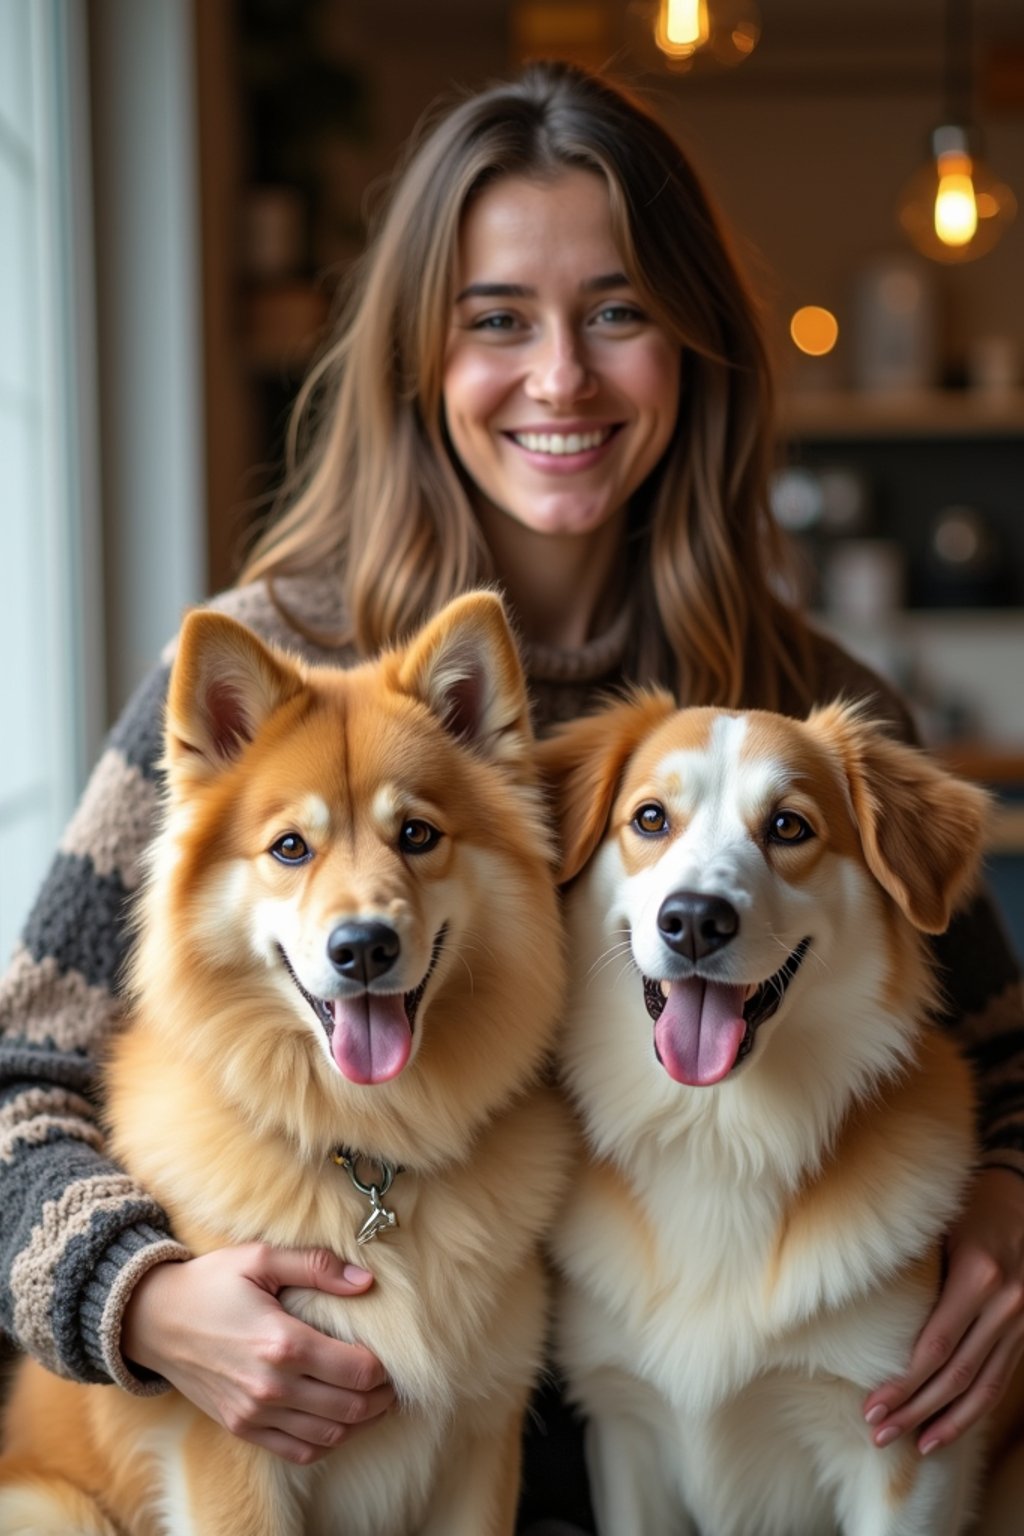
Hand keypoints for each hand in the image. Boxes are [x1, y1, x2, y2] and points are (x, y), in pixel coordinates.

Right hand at [121, 1244, 395, 1463]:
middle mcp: (271, 1386)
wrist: (153, 1320)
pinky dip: (326, 1442)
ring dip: (359, 1422)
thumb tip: (365, 1280)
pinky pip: (298, 1451)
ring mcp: (255, 1413)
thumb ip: (316, 1267)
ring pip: (329, 1434)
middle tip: (392, 1383)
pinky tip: (337, 1421)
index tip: (391, 1357)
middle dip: (381, 1398)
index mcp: (282, 1342)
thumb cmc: (209, 1283)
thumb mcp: (260, 1258)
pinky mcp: (242, 1427)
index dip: (384, 1368)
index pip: (356, 1370)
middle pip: (350, 1407)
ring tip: (372, 1402)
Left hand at [863, 1167, 1023, 1454]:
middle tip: (878, 1431)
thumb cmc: (971, 1203)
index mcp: (979, 1274)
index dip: (904, 1382)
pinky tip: (947, 1430)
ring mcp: (1020, 1323)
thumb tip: (853, 1292)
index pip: (936, 1345)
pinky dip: (973, 1410)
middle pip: (955, 1374)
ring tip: (911, 1444)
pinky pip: (998, 1380)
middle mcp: (1005, 1304)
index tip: (871, 1406)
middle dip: (915, 1408)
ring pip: (981, 1387)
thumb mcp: (941, 1223)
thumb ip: (913, 1263)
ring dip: (945, 1421)